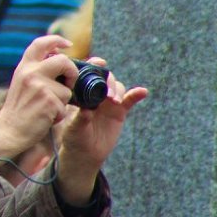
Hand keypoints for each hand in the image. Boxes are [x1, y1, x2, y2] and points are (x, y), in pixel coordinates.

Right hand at [0, 35, 77, 171]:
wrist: (9, 129)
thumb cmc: (20, 107)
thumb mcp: (24, 82)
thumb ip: (39, 70)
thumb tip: (61, 57)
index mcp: (24, 66)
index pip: (40, 44)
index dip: (56, 40)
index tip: (67, 44)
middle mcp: (31, 72)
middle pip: (63, 61)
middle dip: (72, 72)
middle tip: (69, 83)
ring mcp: (40, 86)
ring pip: (67, 89)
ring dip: (63, 101)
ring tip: (47, 108)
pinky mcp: (49, 101)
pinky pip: (65, 106)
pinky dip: (59, 114)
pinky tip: (46, 117)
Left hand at [55, 58, 146, 203]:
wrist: (85, 153)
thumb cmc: (74, 137)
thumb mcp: (73, 128)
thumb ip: (80, 118)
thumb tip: (87, 111)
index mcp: (81, 92)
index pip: (88, 74)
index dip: (94, 65)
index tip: (100, 63)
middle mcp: (95, 94)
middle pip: (106, 78)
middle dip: (108, 81)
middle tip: (107, 94)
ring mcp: (108, 102)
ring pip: (117, 87)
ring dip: (118, 90)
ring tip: (115, 101)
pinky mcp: (119, 111)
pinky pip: (129, 100)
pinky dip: (136, 95)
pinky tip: (143, 91)